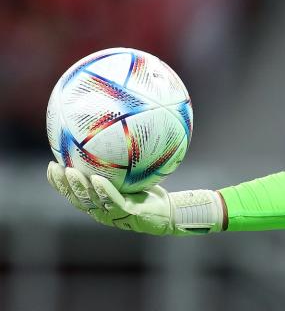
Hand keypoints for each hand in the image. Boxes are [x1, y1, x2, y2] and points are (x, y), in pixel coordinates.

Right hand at [47, 162, 223, 234]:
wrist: (170, 210)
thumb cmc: (150, 192)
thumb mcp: (134, 176)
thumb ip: (122, 163)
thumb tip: (118, 134)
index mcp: (100, 203)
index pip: (74, 194)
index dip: (59, 183)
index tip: (51, 167)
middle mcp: (103, 210)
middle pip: (77, 199)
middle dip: (64, 185)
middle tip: (56, 168)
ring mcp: (114, 214)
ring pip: (91, 201)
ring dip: (79, 187)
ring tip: (71, 172)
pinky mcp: (128, 213)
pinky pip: (113, 200)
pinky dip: (104, 190)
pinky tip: (97, 179)